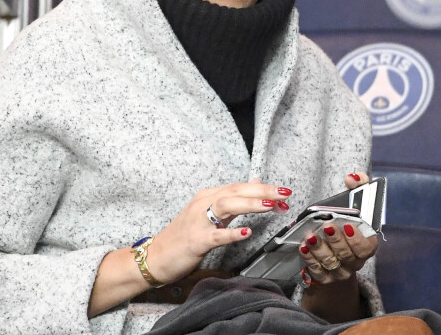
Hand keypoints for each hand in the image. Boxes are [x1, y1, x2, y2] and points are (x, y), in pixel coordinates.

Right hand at [147, 179, 291, 283]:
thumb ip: (233, 199)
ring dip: (249, 204)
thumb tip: (256, 183)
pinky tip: (246, 232)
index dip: (262, 188)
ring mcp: (198, 221)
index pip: (239, 187)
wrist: (156, 256)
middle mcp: (203, 204)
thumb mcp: (208, 213)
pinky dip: (231, 232)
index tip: (283, 192)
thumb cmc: (183, 236)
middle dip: (262, 191)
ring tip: (269, 205)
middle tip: (284, 193)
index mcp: (208, 196)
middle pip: (236, 191)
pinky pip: (215, 235)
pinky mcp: (195, 241)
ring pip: (226, 205)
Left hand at [298, 172, 377, 284]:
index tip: (347, 226)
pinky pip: (316, 270)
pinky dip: (309, 259)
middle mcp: (354, 261)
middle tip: (326, 227)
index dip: (358, 239)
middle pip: (347, 255)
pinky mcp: (324, 276)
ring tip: (310, 236)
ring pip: (331, 263)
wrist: (336, 252)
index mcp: (365, 246)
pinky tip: (303, 247)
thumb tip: (352, 177)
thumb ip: (358, 188)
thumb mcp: (354, 204)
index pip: (367, 247)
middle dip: (337, 241)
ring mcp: (339, 271)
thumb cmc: (346, 224)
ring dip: (320, 249)